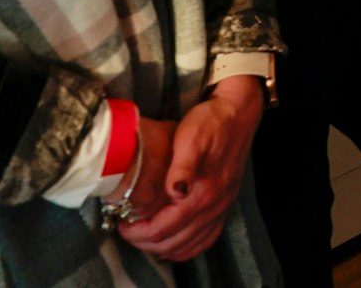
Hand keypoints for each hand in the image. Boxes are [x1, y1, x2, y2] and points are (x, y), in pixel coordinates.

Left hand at [118, 78, 263, 261]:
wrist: (238, 113)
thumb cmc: (210, 122)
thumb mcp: (191, 136)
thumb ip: (183, 165)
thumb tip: (175, 192)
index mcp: (204, 192)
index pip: (165, 228)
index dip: (139, 232)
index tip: (121, 224)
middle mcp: (215, 205)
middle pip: (175, 242)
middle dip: (146, 243)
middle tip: (127, 231)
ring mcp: (222, 207)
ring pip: (190, 245)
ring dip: (164, 248)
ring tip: (144, 237)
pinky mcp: (225, 204)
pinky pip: (207, 239)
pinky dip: (187, 248)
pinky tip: (173, 243)